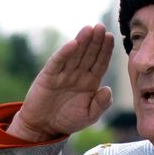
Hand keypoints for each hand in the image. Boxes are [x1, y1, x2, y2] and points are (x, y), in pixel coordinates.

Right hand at [6, 24, 114, 141]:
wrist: (43, 127)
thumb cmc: (67, 120)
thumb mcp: (89, 116)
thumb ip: (101, 105)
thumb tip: (108, 89)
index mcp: (90, 82)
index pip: (100, 63)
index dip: (105, 50)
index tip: (110, 37)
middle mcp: (77, 74)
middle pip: (88, 54)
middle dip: (95, 41)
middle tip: (101, 26)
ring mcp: (63, 74)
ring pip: (75, 55)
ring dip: (82, 41)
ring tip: (89, 28)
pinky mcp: (48, 76)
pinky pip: (58, 62)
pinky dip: (65, 53)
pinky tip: (73, 43)